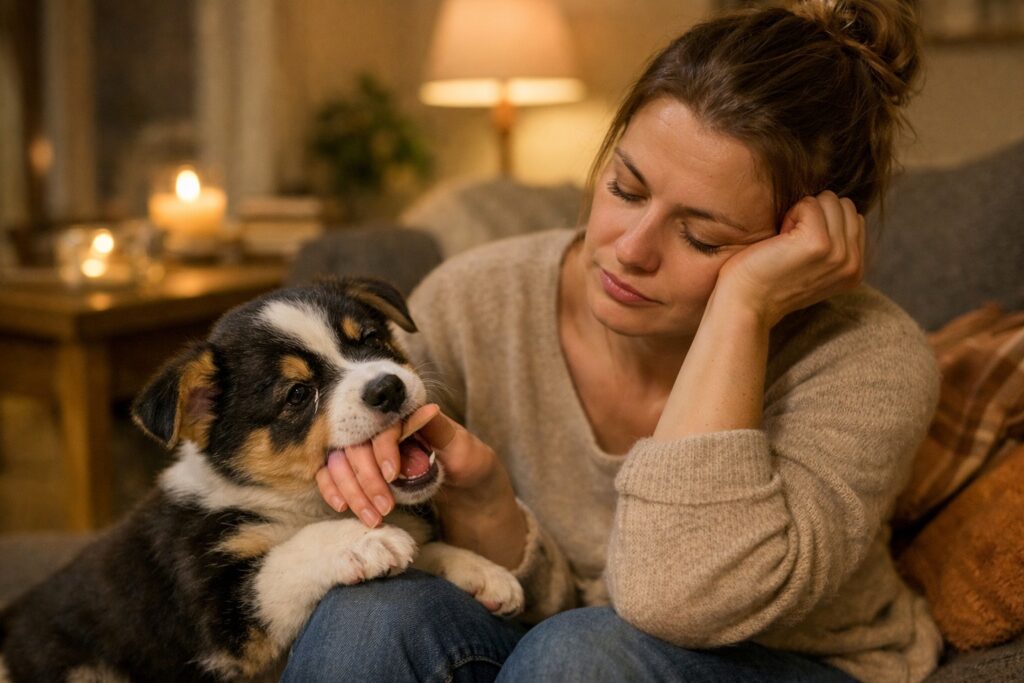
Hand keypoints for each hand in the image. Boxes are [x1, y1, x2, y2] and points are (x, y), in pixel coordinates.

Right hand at [315, 404, 508, 527]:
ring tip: (373, 518)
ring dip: (351, 490)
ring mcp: (367, 447)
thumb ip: (442, 430)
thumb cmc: (470, 464)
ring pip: (340, 461)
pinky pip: (333, 473)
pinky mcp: (359, 467)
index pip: (382, 424)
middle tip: (384, 508)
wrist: (469, 490)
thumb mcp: (464, 448)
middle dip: (367, 479)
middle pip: (356, 444)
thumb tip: (428, 409)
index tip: (393, 475)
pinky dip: (334, 488)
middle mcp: (382, 427)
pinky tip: (341, 506)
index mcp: (407, 415)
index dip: (383, 448)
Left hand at [716, 190, 864, 327]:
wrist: (746, 303)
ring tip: (786, 242)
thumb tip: (839, 209)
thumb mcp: (815, 268)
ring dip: (802, 214)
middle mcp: (853, 263)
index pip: (854, 217)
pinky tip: (779, 239)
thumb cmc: (769, 280)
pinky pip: (809, 203)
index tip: (800, 248)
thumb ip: (835, 245)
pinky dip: (790, 214)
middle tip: (791, 244)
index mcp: (856, 270)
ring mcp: (838, 253)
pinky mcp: (818, 242)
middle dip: (815, 215)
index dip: (822, 223)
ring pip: (829, 200)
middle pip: (844, 206)